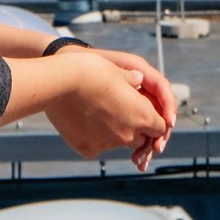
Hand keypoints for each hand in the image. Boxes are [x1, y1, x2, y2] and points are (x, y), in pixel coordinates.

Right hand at [84, 48, 176, 166]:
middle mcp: (128, 134)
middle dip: (134, 130)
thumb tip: (139, 79)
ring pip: (116, 143)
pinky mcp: (87, 148)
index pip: (159, 128)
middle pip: (139, 139)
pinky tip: (82, 121)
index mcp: (142, 115)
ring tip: (97, 113)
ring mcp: (107, 144)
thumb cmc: (92, 71)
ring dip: (113, 134)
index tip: (142, 112)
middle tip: (119, 113)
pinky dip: (92, 138)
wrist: (60, 83)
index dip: (153, 121)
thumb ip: (132, 80)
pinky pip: (95, 147)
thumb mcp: (118, 71)